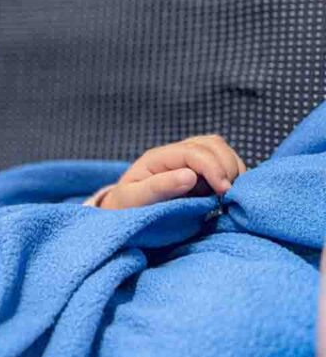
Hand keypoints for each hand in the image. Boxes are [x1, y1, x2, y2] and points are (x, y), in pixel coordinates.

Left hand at [99, 135, 246, 209]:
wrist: (124, 211)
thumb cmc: (127, 206)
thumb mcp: (135, 199)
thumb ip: (159, 187)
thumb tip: (189, 177)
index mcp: (158, 158)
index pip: (194, 152)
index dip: (213, 168)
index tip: (224, 191)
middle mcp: (176, 154)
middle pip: (212, 145)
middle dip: (226, 166)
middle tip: (227, 195)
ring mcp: (188, 160)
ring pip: (221, 150)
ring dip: (232, 169)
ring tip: (227, 194)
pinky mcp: (199, 170)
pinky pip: (224, 162)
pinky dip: (232, 174)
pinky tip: (226, 192)